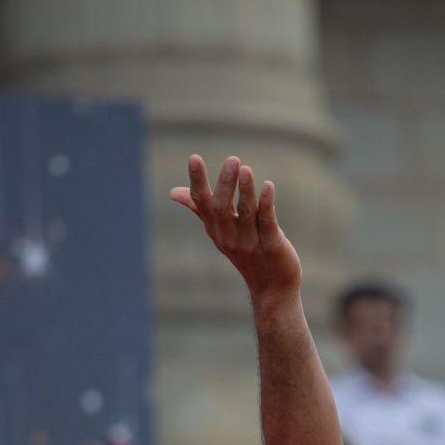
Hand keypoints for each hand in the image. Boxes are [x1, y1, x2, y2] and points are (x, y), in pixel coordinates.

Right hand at [170, 155, 303, 302]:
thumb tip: (172, 192)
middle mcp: (229, 237)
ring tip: (246, 169)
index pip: (201, 203)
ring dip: (246, 191)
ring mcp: (250, 243)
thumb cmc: (246, 252)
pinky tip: (268, 186)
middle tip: (232, 160)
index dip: (197, 181)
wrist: (272, 286)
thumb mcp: (220, 231)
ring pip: (246, 214)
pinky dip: (266, 204)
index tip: (194, 158)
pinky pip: (267, 223)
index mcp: (215, 229)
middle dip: (225, 184)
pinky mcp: (272, 247)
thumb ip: (200, 209)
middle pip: (222, 208)